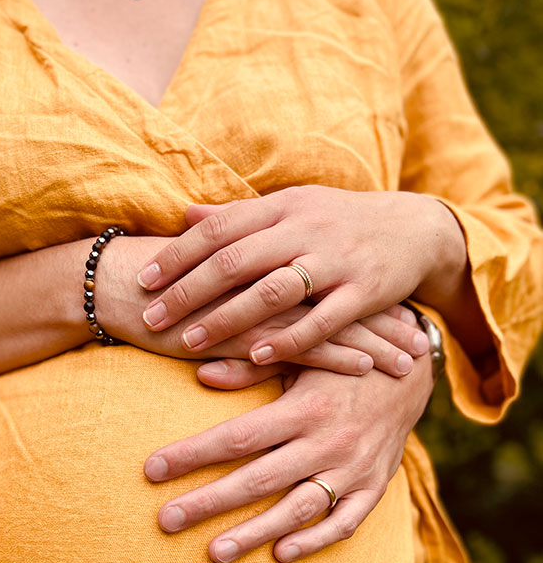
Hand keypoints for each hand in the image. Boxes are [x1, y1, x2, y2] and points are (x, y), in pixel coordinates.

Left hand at [136, 187, 466, 364]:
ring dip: (228, 317)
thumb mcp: (291, 208)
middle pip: (237, 259)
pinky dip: (289, 338)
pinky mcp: (365, 292)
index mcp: (283, 207)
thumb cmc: (340, 222)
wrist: (418, 228)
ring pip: (274, 290)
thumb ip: (240, 217)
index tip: (143, 280)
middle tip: (152, 317)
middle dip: (190, 290)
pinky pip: (322, 319)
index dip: (179, 254)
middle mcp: (306, 228)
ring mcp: (336, 260)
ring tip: (190, 342)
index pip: (220, 228)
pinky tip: (257, 355)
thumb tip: (184, 216)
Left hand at [142, 350, 435, 562]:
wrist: (413, 370)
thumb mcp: (302, 351)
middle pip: (257, 480)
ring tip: (212, 553)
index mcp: (304, 407)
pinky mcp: (373, 487)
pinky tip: (280, 554)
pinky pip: (344, 523)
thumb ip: (253, 363)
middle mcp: (327, 442)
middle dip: (207, 503)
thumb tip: (201, 374)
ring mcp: (353, 470)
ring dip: (254, 534)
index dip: (192, 455)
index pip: (237, 437)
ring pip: (297, 510)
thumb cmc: (342, 355)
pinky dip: (314, 541)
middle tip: (165, 520)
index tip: (151, 469)